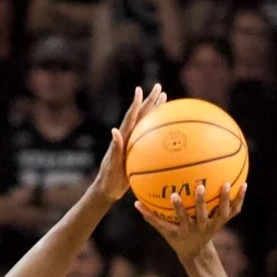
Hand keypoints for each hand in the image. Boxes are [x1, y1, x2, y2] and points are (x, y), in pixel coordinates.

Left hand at [93, 84, 167, 200]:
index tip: (139, 89)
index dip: (135, 104)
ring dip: (155, 110)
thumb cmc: (108, 179)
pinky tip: (167, 128)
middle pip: (141, 115)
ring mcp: (133, 143)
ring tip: (164, 97)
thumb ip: (114, 149)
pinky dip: (158, 129)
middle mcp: (128, 137)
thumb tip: (114, 131)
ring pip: (146, 123)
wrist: (108, 189)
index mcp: (122, 138)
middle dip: (150, 100)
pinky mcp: (138, 150)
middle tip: (159, 86)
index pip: (130, 117)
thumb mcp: (111, 165)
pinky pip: (150, 137)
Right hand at [137, 176, 242, 260]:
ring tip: (226, 183)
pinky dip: (239, 199)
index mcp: (187, 229)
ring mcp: (214, 225)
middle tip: (200, 186)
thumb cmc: (177, 238)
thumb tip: (135, 203)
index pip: (181, 218)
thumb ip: (151, 217)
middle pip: (203, 215)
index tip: (174, 195)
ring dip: (225, 199)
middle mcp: (202, 227)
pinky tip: (244, 184)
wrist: (196, 251)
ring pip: (222, 213)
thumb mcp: (164, 230)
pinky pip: (234, 211)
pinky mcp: (223, 222)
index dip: (178, 208)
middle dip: (201, 202)